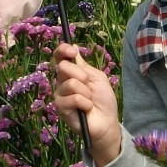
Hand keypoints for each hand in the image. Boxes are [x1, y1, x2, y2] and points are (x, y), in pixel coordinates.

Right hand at [52, 43, 121, 165]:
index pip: (60, 57)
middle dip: (82, 75)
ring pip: (71, 84)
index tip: (72, 51)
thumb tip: (73, 45)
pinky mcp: (60, 107)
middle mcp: (62, 82)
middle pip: (63, 67)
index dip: (63, 50)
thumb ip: (84, 65)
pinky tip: (87, 109)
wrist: (106, 121)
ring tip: (90, 101)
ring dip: (86, 92)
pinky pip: (74, 98)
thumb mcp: (98, 78)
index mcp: (71, 72)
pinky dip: (86, 103)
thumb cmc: (103, 99)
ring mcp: (60, 95)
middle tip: (89, 86)